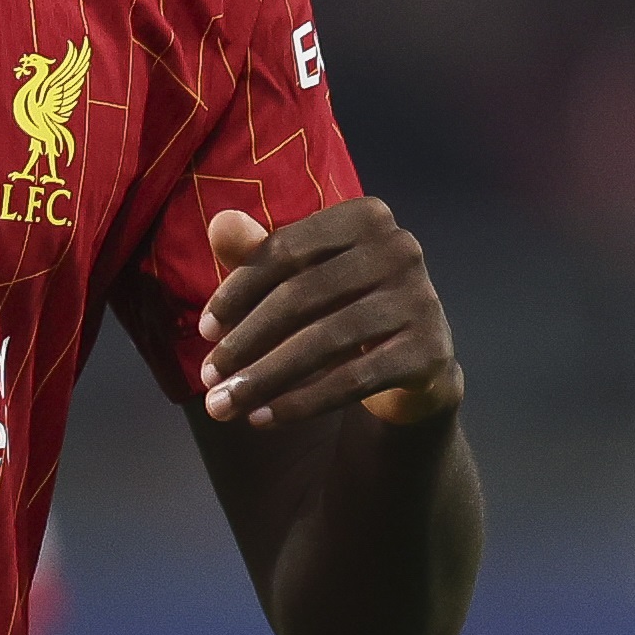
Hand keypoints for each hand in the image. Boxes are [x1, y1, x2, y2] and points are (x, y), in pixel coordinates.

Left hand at [194, 200, 462, 429]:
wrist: (411, 362)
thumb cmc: (340, 305)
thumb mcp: (298, 276)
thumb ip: (257, 252)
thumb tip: (220, 224)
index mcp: (366, 216)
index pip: (284, 251)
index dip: (236, 292)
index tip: (203, 332)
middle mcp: (400, 249)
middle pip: (300, 298)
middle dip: (245, 342)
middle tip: (207, 378)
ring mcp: (422, 300)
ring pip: (324, 342)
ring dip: (265, 378)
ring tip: (224, 405)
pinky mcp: (431, 351)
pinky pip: (354, 379)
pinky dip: (303, 401)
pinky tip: (264, 418)